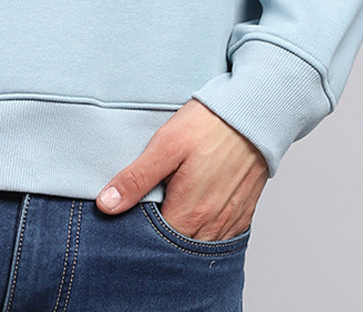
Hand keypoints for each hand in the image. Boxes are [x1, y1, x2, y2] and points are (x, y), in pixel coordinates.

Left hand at [96, 98, 267, 240]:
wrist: (255, 112)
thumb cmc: (209, 125)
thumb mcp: (166, 145)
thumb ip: (136, 179)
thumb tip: (106, 206)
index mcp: (189, 214)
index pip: (157, 248)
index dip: (140, 241)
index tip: (127, 229)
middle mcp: (212, 225)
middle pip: (180, 251)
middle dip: (162, 245)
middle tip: (145, 225)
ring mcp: (230, 220)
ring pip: (201, 247)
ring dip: (184, 240)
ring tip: (167, 222)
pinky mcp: (244, 211)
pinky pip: (222, 237)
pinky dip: (206, 235)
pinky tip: (195, 219)